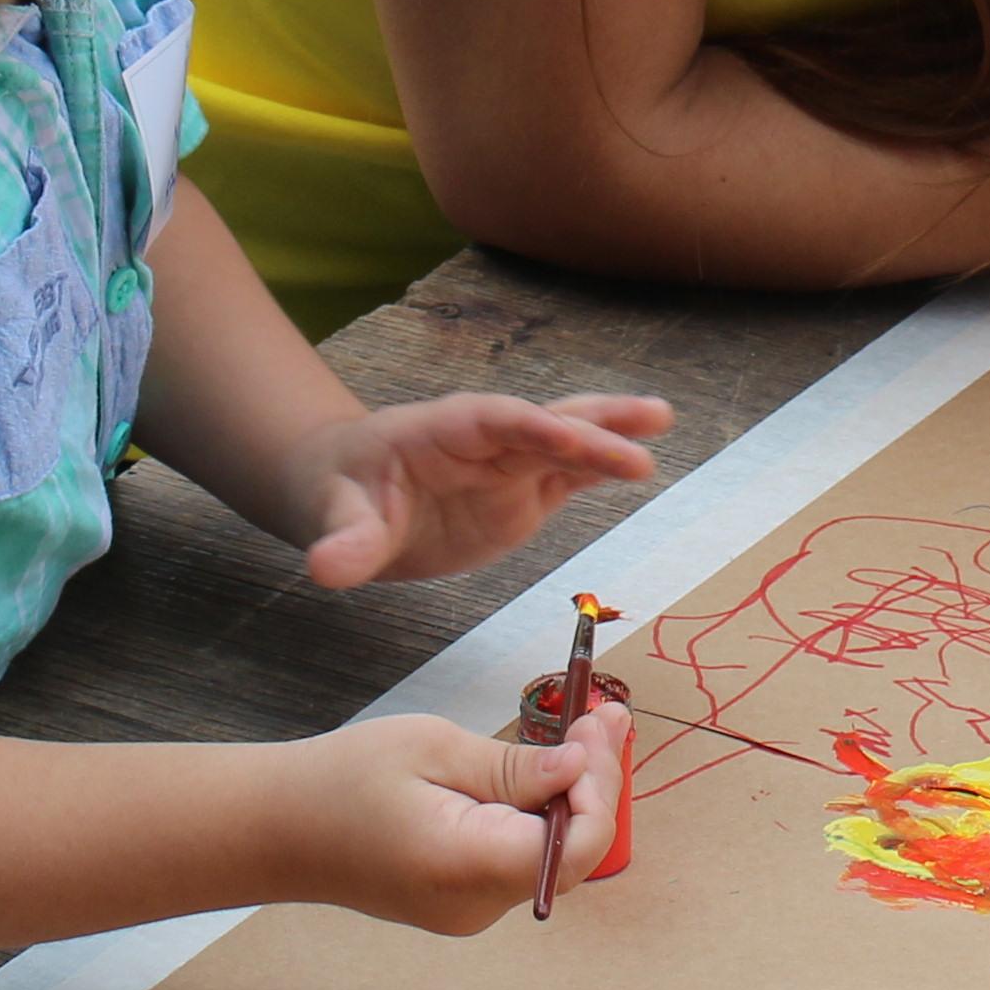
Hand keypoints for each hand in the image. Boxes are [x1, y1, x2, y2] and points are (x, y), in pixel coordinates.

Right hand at [274, 706, 626, 933]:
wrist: (276, 830)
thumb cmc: (340, 781)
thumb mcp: (431, 749)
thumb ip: (513, 767)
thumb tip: (579, 767)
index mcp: (465, 866)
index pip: (572, 847)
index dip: (598, 789)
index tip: (597, 728)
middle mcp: (474, 905)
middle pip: (570, 854)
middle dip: (594, 784)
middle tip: (603, 715)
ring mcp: (468, 911)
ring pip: (549, 857)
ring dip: (571, 796)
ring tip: (582, 730)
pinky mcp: (461, 902)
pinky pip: (520, 860)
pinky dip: (540, 815)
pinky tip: (543, 770)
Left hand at [280, 392, 670, 587]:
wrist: (344, 499)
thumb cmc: (338, 493)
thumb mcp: (332, 516)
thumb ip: (343, 541)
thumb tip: (328, 569)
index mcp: (443, 430)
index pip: (496, 421)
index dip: (535, 427)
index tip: (573, 439)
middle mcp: (485, 441)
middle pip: (545, 426)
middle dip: (593, 428)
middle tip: (648, 429)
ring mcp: (507, 468)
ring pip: (567, 444)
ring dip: (610, 436)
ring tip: (661, 420)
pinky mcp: (519, 496)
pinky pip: (567, 477)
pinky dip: (601, 470)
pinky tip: (639, 465)